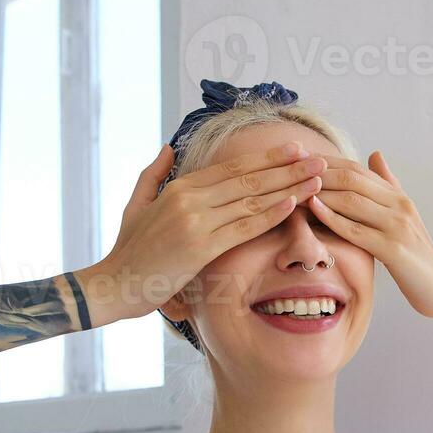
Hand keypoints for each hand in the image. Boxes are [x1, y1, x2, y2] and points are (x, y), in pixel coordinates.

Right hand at [91, 141, 326, 319]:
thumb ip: (154, 174)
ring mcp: (195, 221)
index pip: (232, 167)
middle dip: (287, 167)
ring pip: (251, 200)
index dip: (266, 158)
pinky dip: (270, 215)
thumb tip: (169, 147)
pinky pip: (242, 227)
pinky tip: (293, 204)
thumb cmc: (128, 250)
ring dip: (288, 188)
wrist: (114, 285)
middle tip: (318, 159)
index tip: (294, 150)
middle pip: (248, 178)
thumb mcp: (137, 204)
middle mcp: (189, 198)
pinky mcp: (199, 248)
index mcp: (179, 187)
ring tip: (316, 179)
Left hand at [306, 151, 432, 320]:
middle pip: (352, 178)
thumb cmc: (418, 257)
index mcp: (398, 197)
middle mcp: (399, 205)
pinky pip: (356, 229)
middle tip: (288, 169)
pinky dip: (332, 218)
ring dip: (320, 192)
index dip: (326, 162)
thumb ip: (388, 187)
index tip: (298, 158)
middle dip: (317, 172)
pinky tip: (313, 209)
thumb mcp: (403, 217)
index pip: (357, 170)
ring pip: (351, 200)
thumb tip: (375, 154)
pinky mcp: (394, 249)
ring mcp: (397, 225)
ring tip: (293, 188)